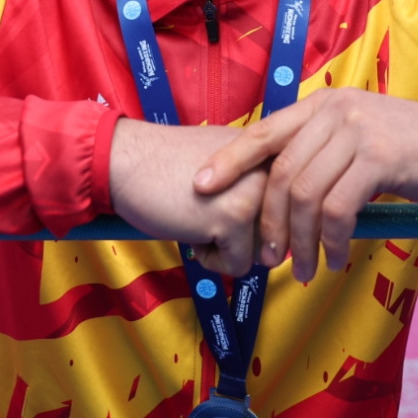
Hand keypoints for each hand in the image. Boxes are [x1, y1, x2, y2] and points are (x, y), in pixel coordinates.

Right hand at [109, 118, 267, 275]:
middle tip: (207, 206)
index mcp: (274, 152)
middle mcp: (274, 169)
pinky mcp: (236, 217)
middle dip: (241, 234)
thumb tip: (281, 237)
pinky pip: (238, 266)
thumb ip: (260, 186)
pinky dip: (210, 258)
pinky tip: (189, 225)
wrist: (128, 159)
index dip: (255, 218)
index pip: (289, 210)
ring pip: (261, 252)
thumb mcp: (231, 163)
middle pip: (278, 233)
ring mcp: (257, 192)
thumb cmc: (172, 165)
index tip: (225, 201)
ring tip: (199, 214)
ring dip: (228, 246)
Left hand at [192, 89, 417, 282]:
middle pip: (280, 172)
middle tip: (268, 259)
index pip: (262, 133)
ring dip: (299, 240)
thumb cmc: (410, 149)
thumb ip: (321, 154)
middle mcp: (334, 110)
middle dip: (268, 223)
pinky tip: (336, 257)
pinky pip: (340, 206)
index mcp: (321, 104)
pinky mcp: (381, 156)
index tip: (200, 187)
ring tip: (303, 268)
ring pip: (306, 193)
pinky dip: (332, 239)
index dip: (227, 161)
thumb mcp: (357, 140)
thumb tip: (280, 196)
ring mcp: (357, 130)